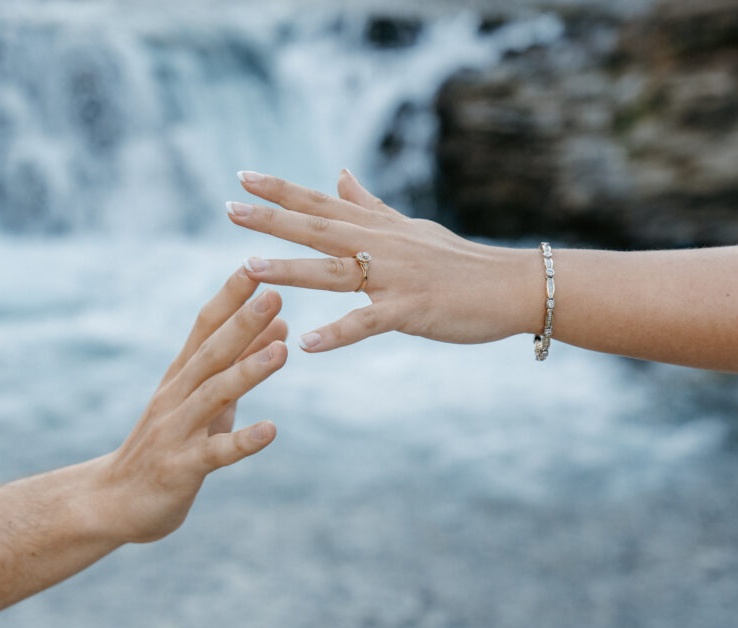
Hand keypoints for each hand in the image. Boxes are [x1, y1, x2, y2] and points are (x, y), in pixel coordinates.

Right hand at [92, 269, 287, 543]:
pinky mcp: (182, 468)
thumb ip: (243, 360)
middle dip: (243, 322)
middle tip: (275, 292)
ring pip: (214, 396)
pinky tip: (271, 430)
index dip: (230, 296)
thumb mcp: (208, 397)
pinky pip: (216, 453)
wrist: (113, 501)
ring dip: (247, 372)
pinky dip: (243, 441)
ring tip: (281, 351)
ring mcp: (177, 431)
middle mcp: (177, 396)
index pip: (205, 326)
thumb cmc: (169, 443)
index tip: (256, 264)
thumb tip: (281, 320)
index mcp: (183, 375)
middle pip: (212, 353)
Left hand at [226, 169, 542, 351]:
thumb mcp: (408, 226)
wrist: (510, 284)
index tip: (241, 176)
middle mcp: (380, 245)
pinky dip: (337, 333)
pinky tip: (306, 343)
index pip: (320, 202)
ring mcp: (394, 278)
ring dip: (290, 270)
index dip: (280, 189)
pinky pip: (367, 323)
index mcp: (376, 227)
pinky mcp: (411, 310)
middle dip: (270, 219)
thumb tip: (340, 173)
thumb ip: (369, 205)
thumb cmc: (457, 260)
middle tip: (227, 208)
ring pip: (334, 272)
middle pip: (317, 228)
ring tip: (248, 268)